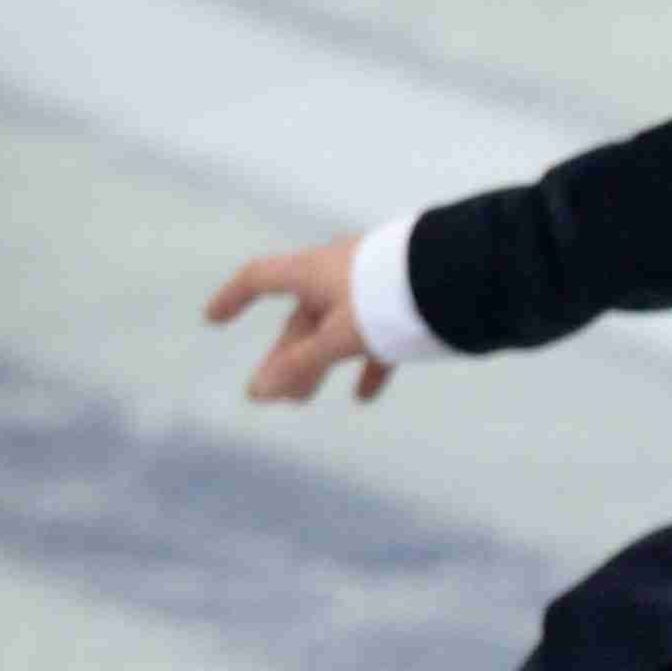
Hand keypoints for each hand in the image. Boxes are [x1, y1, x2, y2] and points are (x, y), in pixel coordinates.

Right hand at [204, 235, 386, 403]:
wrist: (457, 276)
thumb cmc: (389, 300)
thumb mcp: (339, 336)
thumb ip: (300, 364)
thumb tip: (258, 393)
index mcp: (312, 270)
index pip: (258, 278)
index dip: (233, 298)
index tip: (214, 318)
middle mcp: (335, 274)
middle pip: (299, 318)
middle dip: (284, 358)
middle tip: (273, 397)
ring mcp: (367, 288)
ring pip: (333, 331)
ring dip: (317, 366)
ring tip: (303, 400)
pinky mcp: (398, 304)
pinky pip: (373, 337)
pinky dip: (364, 366)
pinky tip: (362, 397)